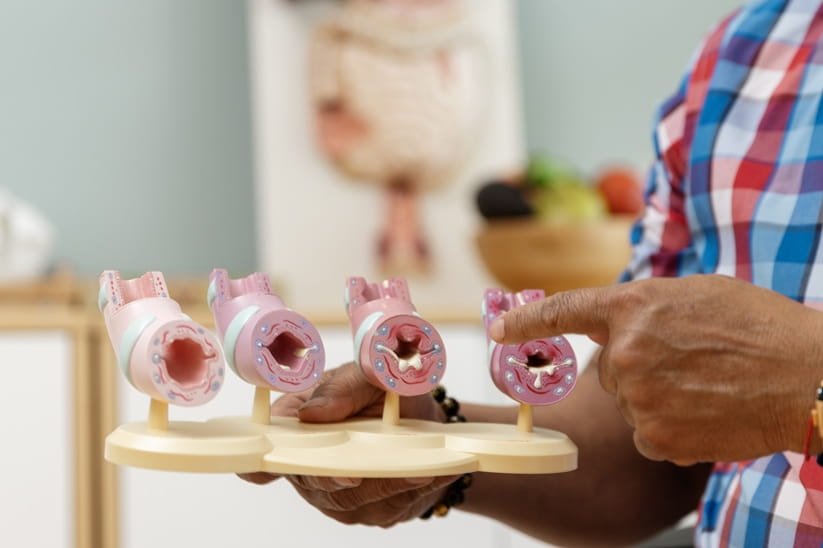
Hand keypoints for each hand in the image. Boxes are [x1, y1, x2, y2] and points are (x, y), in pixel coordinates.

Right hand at [238, 363, 454, 526]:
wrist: (423, 414)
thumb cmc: (381, 389)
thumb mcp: (366, 375)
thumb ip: (342, 389)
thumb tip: (312, 413)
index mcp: (295, 424)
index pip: (264, 454)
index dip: (262, 465)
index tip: (285, 463)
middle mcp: (309, 463)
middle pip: (311, 481)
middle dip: (336, 477)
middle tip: (356, 473)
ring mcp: (336, 491)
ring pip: (351, 499)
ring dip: (385, 484)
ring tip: (417, 468)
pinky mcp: (368, 508)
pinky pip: (385, 506)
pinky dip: (410, 490)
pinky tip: (433, 472)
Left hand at [490, 274, 822, 464]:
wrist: (808, 377)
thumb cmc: (759, 327)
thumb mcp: (696, 293)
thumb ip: (643, 306)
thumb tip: (606, 322)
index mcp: (634, 306)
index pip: (562, 311)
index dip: (525, 322)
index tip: (498, 330)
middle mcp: (627, 351)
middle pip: (606, 370)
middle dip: (637, 368)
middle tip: (689, 364)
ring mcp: (640, 397)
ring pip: (629, 404)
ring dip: (657, 399)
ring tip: (707, 386)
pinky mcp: (656, 437)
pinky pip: (647, 434)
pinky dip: (670, 429)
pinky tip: (706, 414)